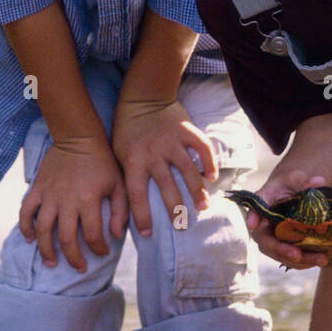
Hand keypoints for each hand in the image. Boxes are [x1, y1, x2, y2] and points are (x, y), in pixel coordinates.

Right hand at [20, 136, 127, 272]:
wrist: (78, 137)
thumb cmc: (103, 162)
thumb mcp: (118, 184)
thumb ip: (120, 211)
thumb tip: (116, 236)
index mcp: (89, 199)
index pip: (92, 235)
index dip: (98, 249)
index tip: (103, 252)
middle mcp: (67, 200)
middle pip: (66, 238)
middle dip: (73, 258)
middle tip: (79, 267)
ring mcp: (49, 195)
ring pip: (43, 230)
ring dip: (46, 250)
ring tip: (52, 262)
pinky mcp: (37, 189)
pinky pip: (26, 211)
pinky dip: (25, 227)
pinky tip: (30, 238)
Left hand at [111, 98, 216, 236]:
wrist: (142, 96)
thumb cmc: (127, 129)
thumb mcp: (119, 153)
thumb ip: (127, 175)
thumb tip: (126, 205)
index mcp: (133, 160)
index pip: (136, 194)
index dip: (141, 215)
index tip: (146, 233)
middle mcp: (154, 153)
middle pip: (166, 187)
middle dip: (175, 209)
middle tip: (181, 226)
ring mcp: (172, 142)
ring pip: (188, 171)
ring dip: (197, 191)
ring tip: (203, 207)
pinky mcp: (187, 131)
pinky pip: (202, 148)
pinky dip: (209, 162)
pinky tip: (212, 177)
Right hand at [242, 168, 331, 271]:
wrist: (295, 193)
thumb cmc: (293, 183)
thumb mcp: (299, 179)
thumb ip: (306, 182)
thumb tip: (319, 181)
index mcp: (264, 202)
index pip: (254, 209)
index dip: (252, 217)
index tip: (253, 224)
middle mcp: (264, 223)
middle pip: (265, 241)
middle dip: (280, 250)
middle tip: (296, 255)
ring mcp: (273, 237)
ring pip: (278, 254)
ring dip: (298, 261)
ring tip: (319, 259)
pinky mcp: (285, 246)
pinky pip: (291, 258)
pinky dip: (304, 262)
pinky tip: (320, 260)